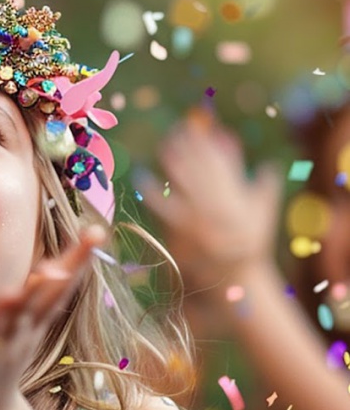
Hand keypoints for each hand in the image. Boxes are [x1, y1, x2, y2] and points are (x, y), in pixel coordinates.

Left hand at [0, 226, 103, 409]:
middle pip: (51, 293)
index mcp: (31, 322)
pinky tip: (9, 294)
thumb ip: (20, 308)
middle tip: (96, 234)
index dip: (77, 260)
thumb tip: (34, 283)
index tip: (97, 232)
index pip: (58, 287)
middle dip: (73, 263)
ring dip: (38, 290)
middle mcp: (24, 329)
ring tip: (54, 266)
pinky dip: (2, 314)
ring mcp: (6, 342)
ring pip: (25, 311)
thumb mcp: (8, 333)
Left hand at [138, 111, 282, 291]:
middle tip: (179, 129)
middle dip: (192, 147)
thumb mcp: (263, 213)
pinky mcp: (183, 233)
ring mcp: (201, 220)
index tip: (198, 128)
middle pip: (204, 169)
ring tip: (165, 146)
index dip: (209, 144)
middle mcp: (221, 207)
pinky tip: (142, 177)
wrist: (235, 280)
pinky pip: (165, 207)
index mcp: (239, 199)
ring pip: (186, 183)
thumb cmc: (250, 245)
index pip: (223, 164)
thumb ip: (264, 186)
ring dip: (175, 161)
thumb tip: (267, 163)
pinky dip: (153, 192)